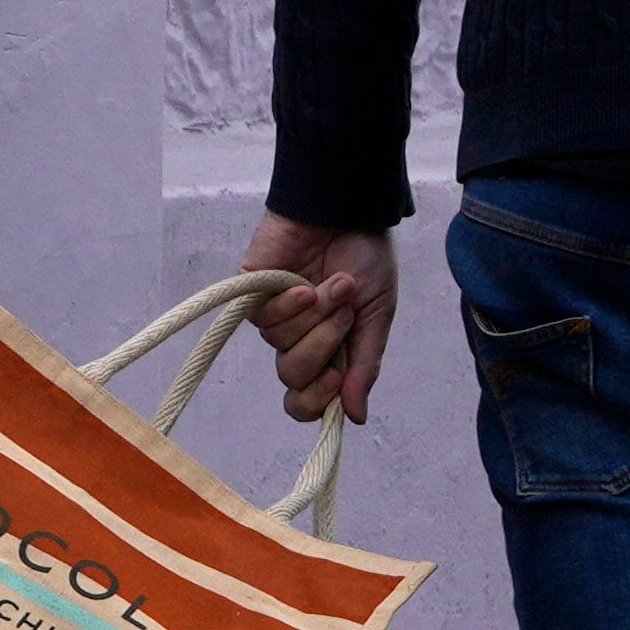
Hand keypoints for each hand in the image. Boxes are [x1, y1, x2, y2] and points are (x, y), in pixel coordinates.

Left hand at [240, 213, 399, 426]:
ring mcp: (275, 315)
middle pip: (292, 377)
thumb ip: (364, 366)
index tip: (336, 378)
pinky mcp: (253, 292)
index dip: (316, 401)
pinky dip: (289, 304)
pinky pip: (262, 319)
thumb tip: (355, 417)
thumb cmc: (365, 259)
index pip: (305, 401)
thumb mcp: (376, 316)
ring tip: (334, 283)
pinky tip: (304, 284)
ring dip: (315, 314)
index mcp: (330, 350)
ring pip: (280, 344)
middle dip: (323, 345)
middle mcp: (299, 338)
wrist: (347, 212)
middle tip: (345, 311)